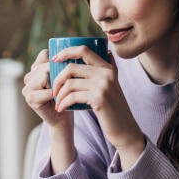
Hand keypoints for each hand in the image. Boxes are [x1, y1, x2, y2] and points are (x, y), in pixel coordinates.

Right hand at [22, 49, 68, 127]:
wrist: (62, 116)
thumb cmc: (66, 94)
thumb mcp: (65, 76)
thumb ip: (63, 64)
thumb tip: (72, 55)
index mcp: (35, 68)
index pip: (45, 54)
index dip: (57, 62)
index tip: (64, 72)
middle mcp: (28, 76)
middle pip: (46, 65)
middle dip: (59, 74)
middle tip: (64, 86)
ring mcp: (26, 87)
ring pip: (45, 75)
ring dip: (57, 84)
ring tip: (59, 92)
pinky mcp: (30, 98)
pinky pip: (46, 89)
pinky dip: (54, 94)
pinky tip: (56, 99)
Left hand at [53, 47, 145, 168]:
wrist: (124, 128)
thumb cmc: (114, 108)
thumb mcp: (114, 84)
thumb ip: (109, 69)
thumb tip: (107, 51)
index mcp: (108, 67)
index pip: (83, 50)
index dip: (66, 52)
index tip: (54, 59)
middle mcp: (106, 73)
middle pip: (72, 67)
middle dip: (57, 78)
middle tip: (54, 90)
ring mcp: (104, 85)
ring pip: (70, 83)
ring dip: (59, 94)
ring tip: (57, 102)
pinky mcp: (99, 98)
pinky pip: (73, 97)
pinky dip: (63, 103)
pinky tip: (61, 108)